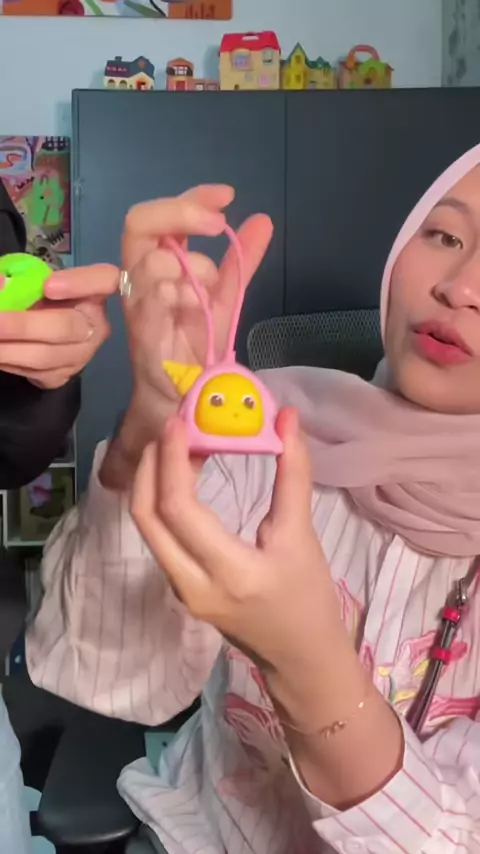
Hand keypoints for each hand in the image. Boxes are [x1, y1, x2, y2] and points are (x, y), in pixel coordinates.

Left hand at [0, 264, 117, 388]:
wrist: (47, 329)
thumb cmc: (45, 296)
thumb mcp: (38, 281)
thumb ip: (24, 280)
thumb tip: (2, 283)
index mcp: (96, 292)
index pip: (106, 281)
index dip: (80, 283)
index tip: (48, 286)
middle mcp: (97, 326)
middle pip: (64, 327)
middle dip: (22, 326)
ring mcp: (82, 356)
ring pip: (45, 357)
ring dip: (8, 350)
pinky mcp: (63, 376)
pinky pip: (35, 373)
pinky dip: (9, 363)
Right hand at [121, 184, 272, 426]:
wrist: (185, 394)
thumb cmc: (197, 343)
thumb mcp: (226, 296)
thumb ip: (241, 261)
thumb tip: (263, 220)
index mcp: (160, 262)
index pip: (165, 216)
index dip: (192, 197)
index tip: (227, 195)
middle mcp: (140, 275)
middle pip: (140, 223)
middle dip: (180, 213)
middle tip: (216, 224)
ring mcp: (137, 302)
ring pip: (152, 260)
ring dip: (191, 268)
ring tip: (210, 292)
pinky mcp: (140, 330)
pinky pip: (152, 297)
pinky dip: (179, 294)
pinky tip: (198, 305)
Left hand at [131, 406, 402, 810]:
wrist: (300, 658)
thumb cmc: (308, 599)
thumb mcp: (302, 535)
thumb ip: (293, 473)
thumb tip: (286, 416)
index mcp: (227, 572)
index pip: (179, 509)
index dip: (172, 460)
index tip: (179, 422)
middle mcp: (191, 584)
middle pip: (146, 516)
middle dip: (151, 465)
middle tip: (171, 426)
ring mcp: (179, 590)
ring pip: (147, 528)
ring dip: (153, 481)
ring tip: (178, 445)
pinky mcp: (178, 588)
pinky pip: (158, 537)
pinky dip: (161, 501)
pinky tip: (183, 476)